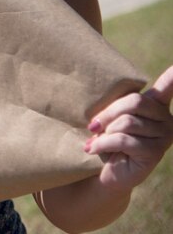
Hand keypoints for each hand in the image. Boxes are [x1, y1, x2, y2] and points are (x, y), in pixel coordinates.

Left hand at [85, 65, 172, 191]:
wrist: (106, 172)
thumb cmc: (106, 138)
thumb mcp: (110, 117)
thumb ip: (116, 105)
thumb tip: (106, 107)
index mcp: (156, 104)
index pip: (169, 84)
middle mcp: (167, 118)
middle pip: (135, 102)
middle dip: (108, 112)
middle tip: (92, 125)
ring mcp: (165, 136)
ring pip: (127, 122)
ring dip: (105, 132)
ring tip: (96, 140)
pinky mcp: (155, 153)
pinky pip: (123, 140)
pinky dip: (102, 144)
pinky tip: (92, 149)